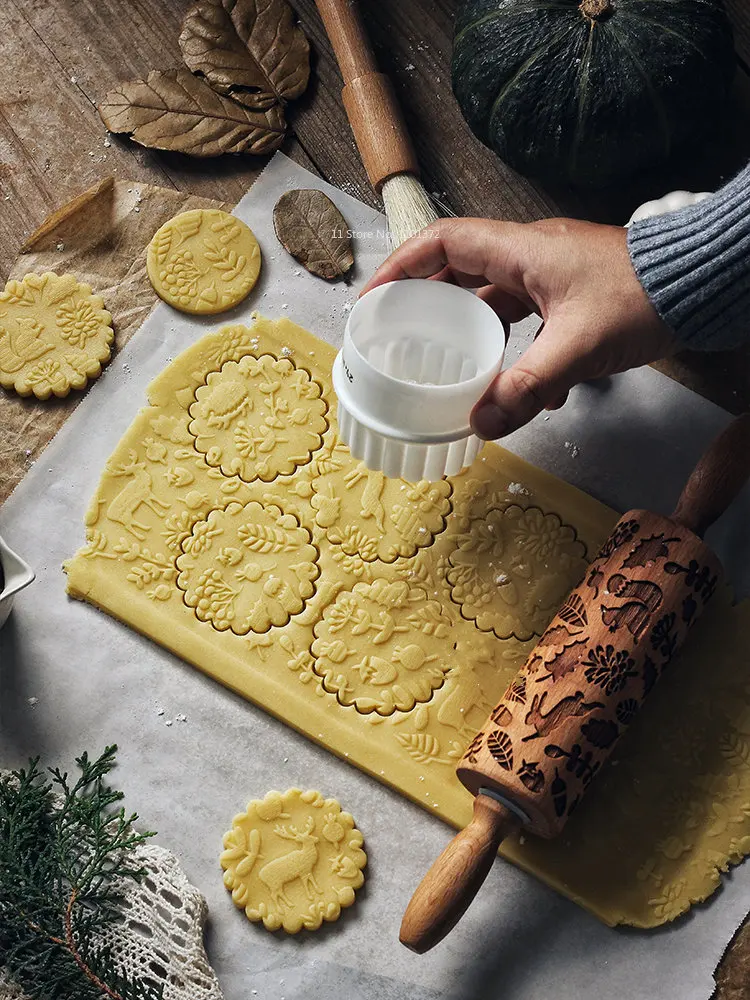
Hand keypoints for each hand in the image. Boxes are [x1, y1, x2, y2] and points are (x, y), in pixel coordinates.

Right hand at [361, 218, 675, 438]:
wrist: (703, 283)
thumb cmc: (645, 296)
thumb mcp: (578, 346)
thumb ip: (528, 385)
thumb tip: (481, 423)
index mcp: (521, 250)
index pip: (441, 242)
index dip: (400, 266)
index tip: (374, 297)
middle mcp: (530, 256)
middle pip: (459, 271)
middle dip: (427, 303)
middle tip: (401, 335)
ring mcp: (551, 276)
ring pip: (493, 298)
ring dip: (472, 331)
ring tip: (450, 366)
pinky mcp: (571, 297)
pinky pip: (527, 320)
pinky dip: (517, 351)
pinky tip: (525, 390)